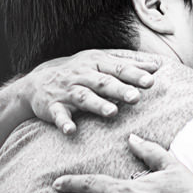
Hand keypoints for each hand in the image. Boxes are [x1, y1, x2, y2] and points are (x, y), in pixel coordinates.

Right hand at [26, 51, 160, 135]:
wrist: (36, 83)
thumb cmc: (77, 73)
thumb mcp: (99, 62)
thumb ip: (127, 64)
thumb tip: (156, 66)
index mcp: (95, 63)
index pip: (117, 68)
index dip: (134, 74)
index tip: (151, 81)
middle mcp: (82, 76)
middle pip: (103, 82)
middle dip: (119, 89)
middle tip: (136, 97)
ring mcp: (66, 91)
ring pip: (84, 97)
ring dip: (97, 105)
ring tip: (112, 113)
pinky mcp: (52, 107)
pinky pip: (58, 115)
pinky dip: (64, 123)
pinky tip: (71, 130)